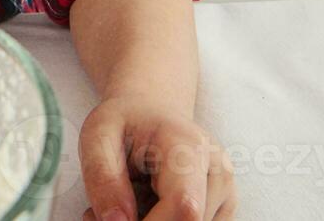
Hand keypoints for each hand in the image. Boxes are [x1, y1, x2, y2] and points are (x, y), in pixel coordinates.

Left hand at [78, 93, 237, 220]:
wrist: (152, 112)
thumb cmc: (126, 122)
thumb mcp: (98, 134)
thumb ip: (103, 177)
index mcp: (189, 146)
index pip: (185, 205)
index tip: (118, 220)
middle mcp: (217, 171)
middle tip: (110, 211)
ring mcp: (225, 193)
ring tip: (129, 202)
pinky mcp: (224, 210)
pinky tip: (149, 208)